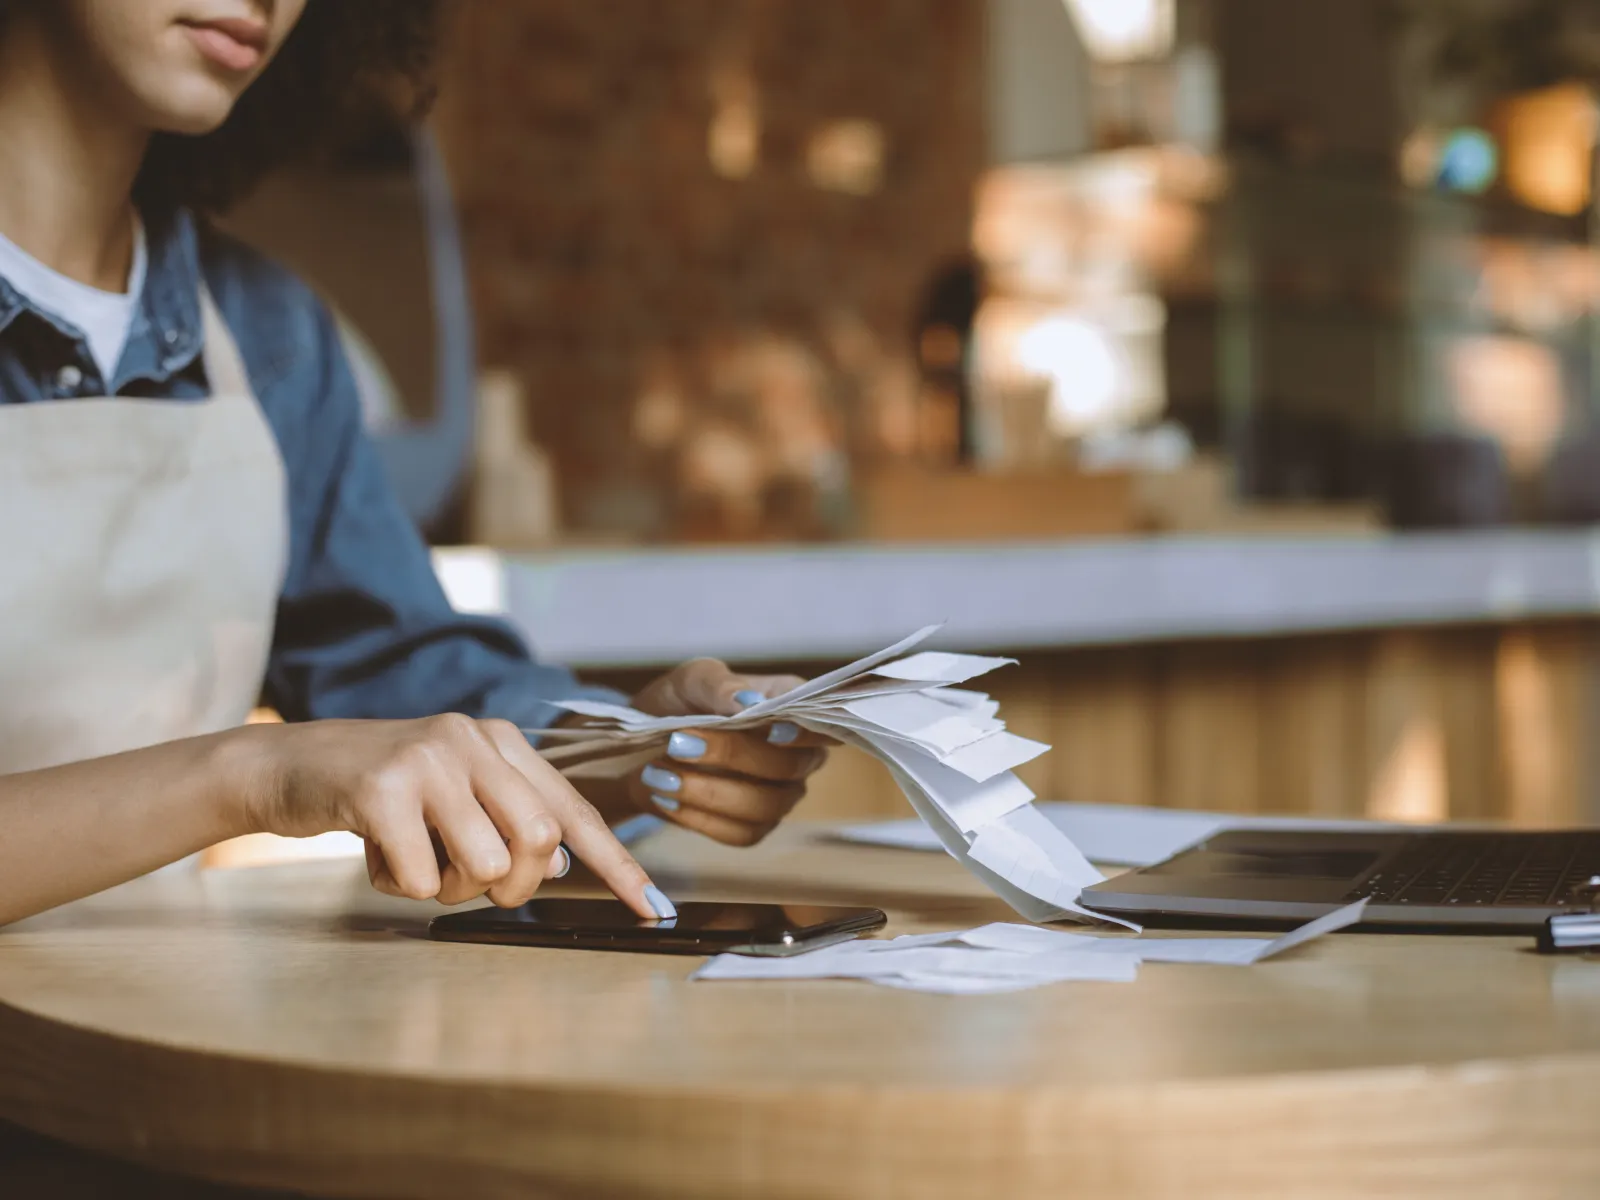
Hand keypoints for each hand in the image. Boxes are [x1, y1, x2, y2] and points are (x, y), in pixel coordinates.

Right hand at [239, 716, 671, 916]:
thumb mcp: (453, 797)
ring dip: (448, 889)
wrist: (287, 766)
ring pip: (484, 865)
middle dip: (509, 886)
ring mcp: (430, 758)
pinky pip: (423, 878)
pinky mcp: (383, 787)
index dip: (617, 864)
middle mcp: (474, 739)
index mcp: (502, 742)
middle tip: (467, 884)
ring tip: (412, 860)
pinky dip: (401, 886)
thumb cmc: (380, 795)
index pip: (574, 810)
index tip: (653, 908)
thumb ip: (506, 822)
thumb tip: (554, 870)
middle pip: (538, 843)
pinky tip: (376, 856)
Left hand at [624, 658, 830, 845]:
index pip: (822, 724)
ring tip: (661, 775)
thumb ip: (720, 686)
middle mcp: (796, 754)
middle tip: (679, 743)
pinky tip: (667, 799)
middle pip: (789, 766)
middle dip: (732, 756)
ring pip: (765, 806)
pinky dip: (699, 818)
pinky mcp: (753, 826)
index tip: (772, 732)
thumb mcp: (691, 680)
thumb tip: (749, 702)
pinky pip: (741, 834)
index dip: (807, 733)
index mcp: (791, 708)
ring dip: (709, 792)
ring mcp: (779, 794)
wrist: (642, 745)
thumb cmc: (679, 703)